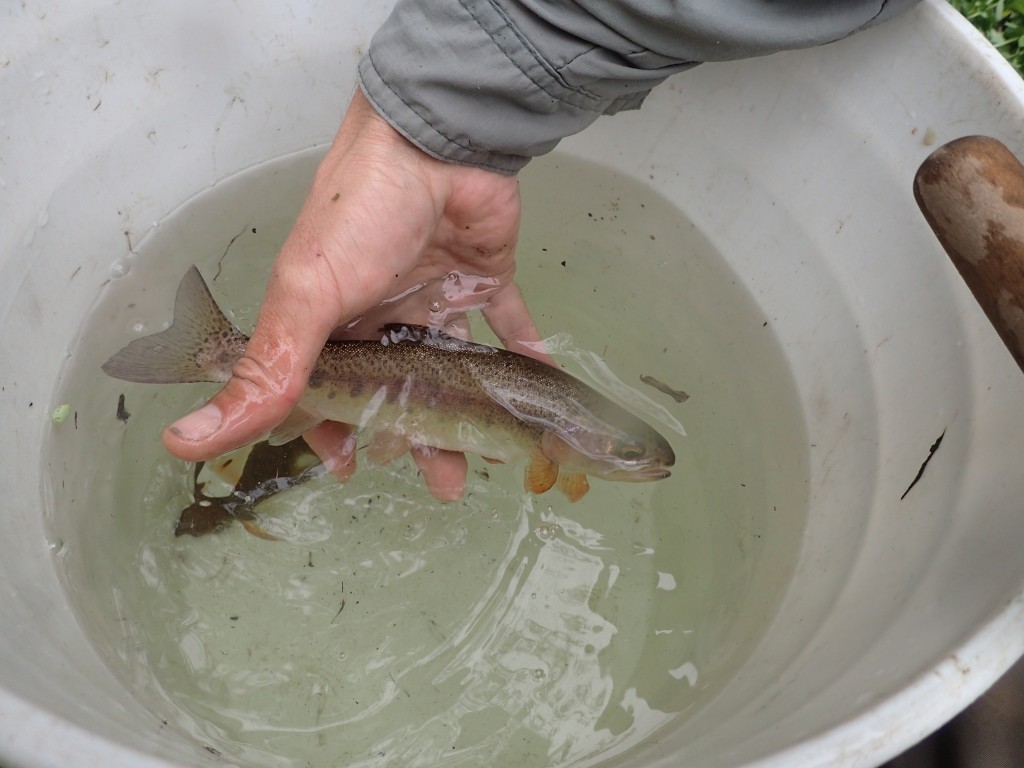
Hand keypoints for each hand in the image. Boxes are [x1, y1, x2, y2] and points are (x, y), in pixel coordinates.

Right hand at [162, 89, 545, 499]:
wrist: (437, 141)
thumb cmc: (363, 215)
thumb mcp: (306, 298)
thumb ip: (266, 372)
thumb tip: (184, 441)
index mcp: (331, 318)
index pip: (327, 387)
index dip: (335, 428)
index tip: (351, 467)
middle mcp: (381, 311)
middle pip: (396, 386)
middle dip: (416, 436)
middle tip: (445, 483)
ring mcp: (433, 294)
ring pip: (452, 368)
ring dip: (470, 410)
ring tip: (490, 454)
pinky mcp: (481, 277)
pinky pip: (508, 322)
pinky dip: (524, 351)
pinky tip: (538, 383)